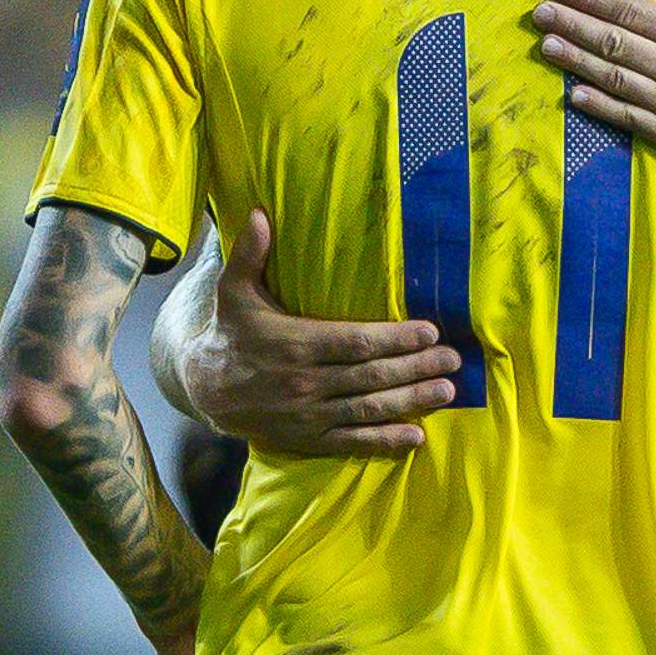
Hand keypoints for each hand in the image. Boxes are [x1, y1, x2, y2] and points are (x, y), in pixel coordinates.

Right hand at [178, 208, 459, 457]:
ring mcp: (308, 414)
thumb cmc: (229, 332)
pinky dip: (385, 441)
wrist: (203, 388)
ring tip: (446, 390)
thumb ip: (249, 254)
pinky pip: (352, 441)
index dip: (396, 339)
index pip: (356, 341)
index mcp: (295, 343)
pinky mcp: (308, 438)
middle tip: (452, 360)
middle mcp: (306, 381)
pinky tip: (416, 436)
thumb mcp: (233, 290)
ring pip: (368, 408)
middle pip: (371, 376)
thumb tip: (258, 213)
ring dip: (411, 401)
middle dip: (416, 368)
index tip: (430, 332)